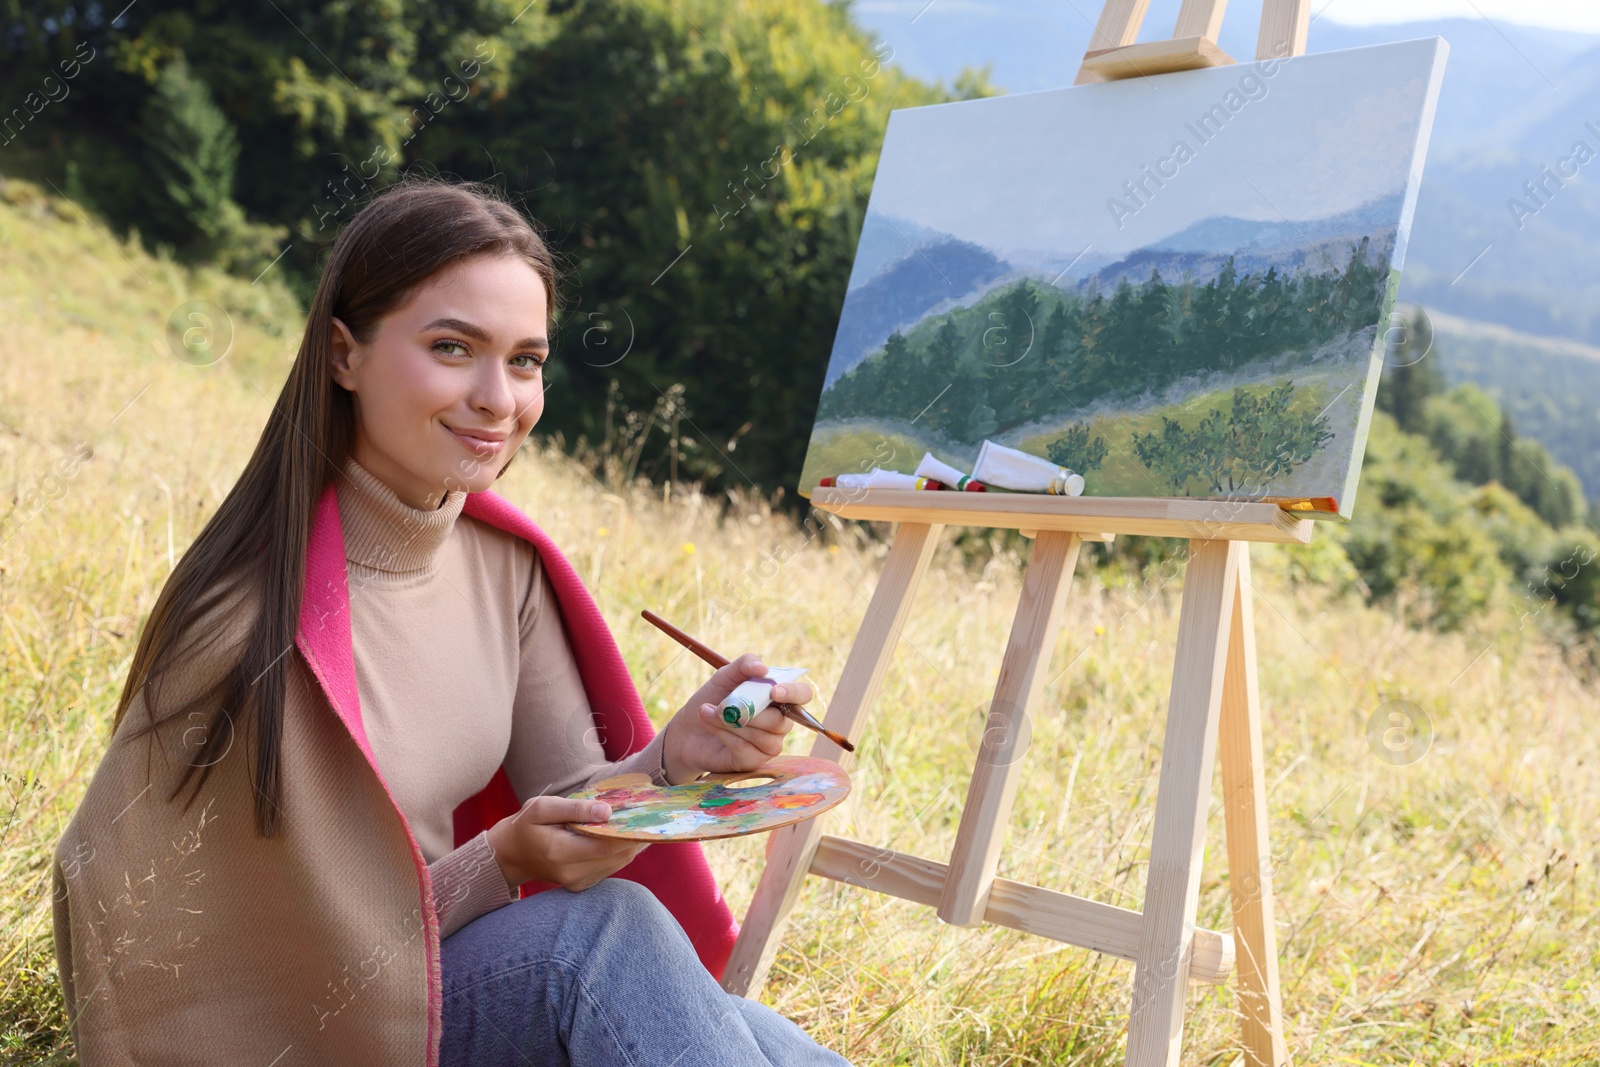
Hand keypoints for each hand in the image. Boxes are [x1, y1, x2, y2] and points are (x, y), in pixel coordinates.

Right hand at [486, 795, 645, 891]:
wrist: (510, 854)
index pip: (606, 845)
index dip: (629, 831)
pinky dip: (619, 852)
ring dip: (630, 844)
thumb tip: (607, 811)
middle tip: (647, 815)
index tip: (645, 814)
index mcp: (560, 852)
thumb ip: (575, 809)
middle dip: (634, 836)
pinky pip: (610, 868)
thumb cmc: (526, 825)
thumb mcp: (543, 807)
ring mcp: (577, 882)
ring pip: (618, 863)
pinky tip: (621, 835)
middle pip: (617, 856)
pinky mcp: (581, 885)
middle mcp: (571, 873)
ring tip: (637, 822)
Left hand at [660, 653, 815, 784]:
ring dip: (732, 723)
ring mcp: (769, 744)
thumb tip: (763, 668)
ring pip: (764, 737)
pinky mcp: (754, 761)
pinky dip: (726, 736)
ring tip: (708, 712)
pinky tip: (711, 726)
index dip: (793, 693)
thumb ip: (744, 665)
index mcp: (779, 698)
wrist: (688, 729)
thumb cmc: (712, 699)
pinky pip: (748, 750)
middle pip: (781, 721)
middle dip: (750, 712)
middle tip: (723, 705)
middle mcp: (780, 722)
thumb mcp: (725, 677)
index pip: (802, 695)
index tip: (773, 691)